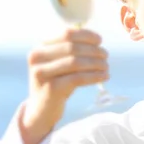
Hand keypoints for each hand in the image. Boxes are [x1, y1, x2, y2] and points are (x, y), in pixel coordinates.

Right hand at [20, 28, 108, 143]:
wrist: (42, 109)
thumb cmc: (56, 83)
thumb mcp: (58, 63)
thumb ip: (71, 50)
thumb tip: (95, 40)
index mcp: (39, 47)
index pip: (66, 34)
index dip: (86, 35)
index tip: (100, 40)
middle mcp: (37, 58)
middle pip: (73, 48)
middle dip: (93, 50)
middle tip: (106, 56)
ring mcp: (42, 73)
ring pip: (76, 62)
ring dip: (96, 63)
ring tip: (106, 66)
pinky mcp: (52, 88)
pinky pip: (78, 78)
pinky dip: (94, 76)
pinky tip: (104, 76)